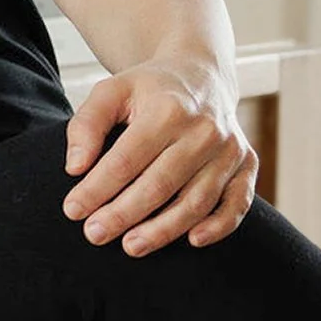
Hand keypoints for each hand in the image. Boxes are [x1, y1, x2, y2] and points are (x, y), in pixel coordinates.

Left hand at [62, 60, 257, 255]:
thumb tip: (75, 167)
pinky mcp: (247, 164)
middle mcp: (204, 130)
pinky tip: (192, 241)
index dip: (97, 189)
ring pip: (197, 200)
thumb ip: (87, 125)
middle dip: (124, 214)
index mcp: (168, 109)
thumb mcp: (110, 91)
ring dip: (164, 229)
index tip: (73, 210)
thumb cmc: (148, 89)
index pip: (126, 159)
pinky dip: (218, 226)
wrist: (201, 74)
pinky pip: (237, 203)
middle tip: (95, 234)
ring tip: (130, 246)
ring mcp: (230, 149)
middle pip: (160, 184)